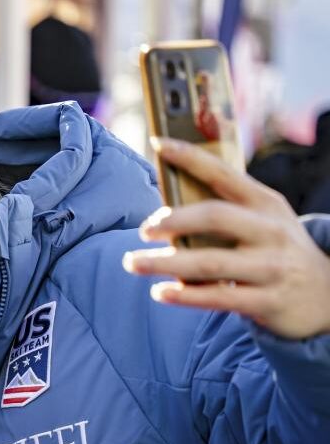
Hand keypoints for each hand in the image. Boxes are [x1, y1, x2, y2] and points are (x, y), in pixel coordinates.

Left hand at [123, 137, 329, 338]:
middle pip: (214, 217)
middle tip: (142, 229)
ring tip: (133, 263)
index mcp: (266, 203)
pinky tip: (160, 293)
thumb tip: (166, 207)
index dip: (190, 156)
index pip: (224, 173)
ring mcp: (271, 267)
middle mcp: (270, 231)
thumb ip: (226, 211)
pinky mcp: (268, 301)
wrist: (327, 296)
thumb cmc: (276, 251)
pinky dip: (186, 295)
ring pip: (210, 262)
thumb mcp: (264, 222)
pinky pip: (220, 296)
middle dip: (172, 220)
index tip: (158, 142)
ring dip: (165, 263)